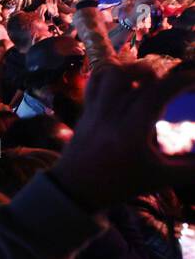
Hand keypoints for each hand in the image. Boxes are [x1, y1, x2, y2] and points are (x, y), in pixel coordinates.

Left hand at [51, 62, 194, 209]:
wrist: (76, 189)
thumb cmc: (121, 185)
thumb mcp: (160, 178)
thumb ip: (191, 168)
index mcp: (131, 131)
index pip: (157, 93)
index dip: (180, 81)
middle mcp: (111, 114)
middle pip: (136, 77)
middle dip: (162, 73)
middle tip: (176, 83)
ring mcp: (95, 109)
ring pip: (111, 73)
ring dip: (134, 69)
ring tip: (149, 80)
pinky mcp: (85, 108)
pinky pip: (95, 80)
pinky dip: (112, 74)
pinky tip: (127, 83)